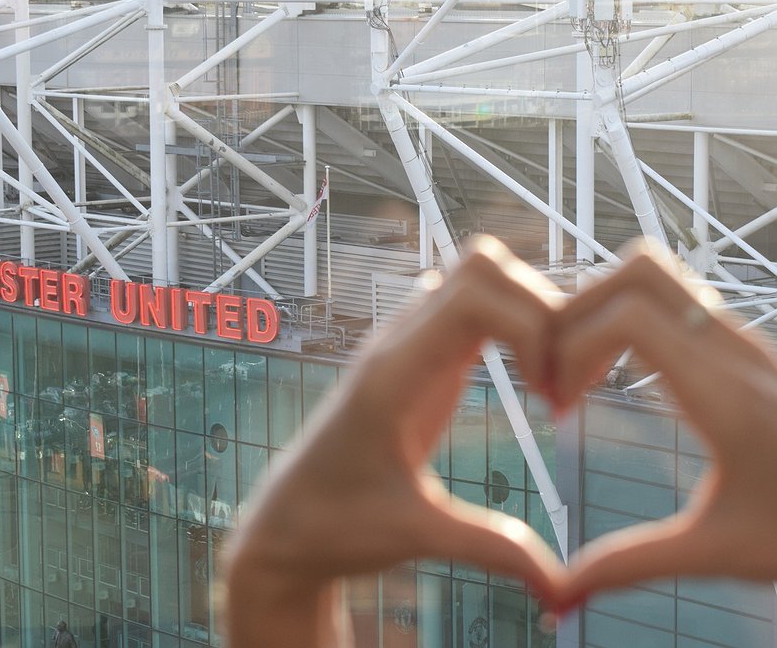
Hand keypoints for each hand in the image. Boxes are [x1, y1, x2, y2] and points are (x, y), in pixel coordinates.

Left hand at [222, 237, 567, 647]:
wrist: (288, 523)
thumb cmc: (334, 526)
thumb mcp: (414, 536)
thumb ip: (489, 547)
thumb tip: (562, 585)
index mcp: (392, 375)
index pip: (473, 295)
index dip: (532, 326)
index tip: (550, 394)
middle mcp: (397, 344)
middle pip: (481, 266)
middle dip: (541, 307)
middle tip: (559, 381)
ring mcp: (406, 345)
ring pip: (476, 278)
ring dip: (527, 312)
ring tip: (549, 381)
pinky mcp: (417, 359)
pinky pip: (470, 308)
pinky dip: (513, 326)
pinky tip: (529, 381)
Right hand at [552, 245, 776, 607]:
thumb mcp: (720, 552)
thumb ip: (631, 564)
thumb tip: (560, 596)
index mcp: (729, 399)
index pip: (629, 319)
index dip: (571, 346)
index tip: (557, 402)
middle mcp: (739, 355)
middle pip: (640, 272)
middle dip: (577, 310)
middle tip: (559, 370)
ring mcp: (746, 343)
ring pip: (659, 275)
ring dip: (603, 307)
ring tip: (583, 367)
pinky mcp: (745, 348)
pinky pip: (674, 300)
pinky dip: (628, 316)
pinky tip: (618, 371)